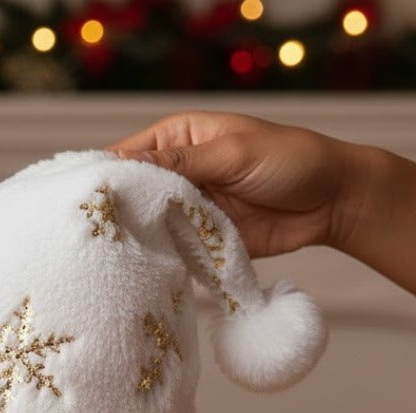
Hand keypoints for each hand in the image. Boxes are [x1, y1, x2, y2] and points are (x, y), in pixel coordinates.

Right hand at [108, 111, 371, 258]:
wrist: (333, 202)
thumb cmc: (291, 160)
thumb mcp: (234, 153)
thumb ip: (181, 165)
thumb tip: (127, 167)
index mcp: (179, 139)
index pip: (127, 156)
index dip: (104, 176)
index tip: (82, 198)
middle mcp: (177, 173)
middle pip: (132, 194)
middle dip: (115, 212)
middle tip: (89, 235)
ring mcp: (188, 208)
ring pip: (148, 225)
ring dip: (135, 239)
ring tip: (108, 257)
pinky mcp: (200, 239)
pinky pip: (171, 250)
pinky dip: (160, 259)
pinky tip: (140, 269)